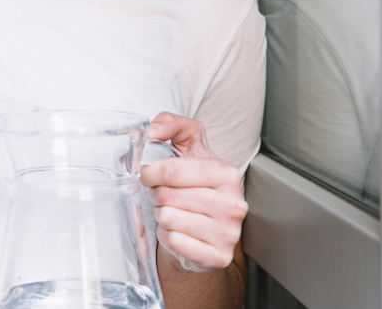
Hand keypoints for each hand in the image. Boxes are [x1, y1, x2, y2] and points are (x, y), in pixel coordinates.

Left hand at [140, 113, 247, 272]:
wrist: (207, 228)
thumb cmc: (196, 186)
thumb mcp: (188, 148)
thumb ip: (172, 125)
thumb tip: (153, 129)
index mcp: (226, 174)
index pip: (172, 170)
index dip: (151, 172)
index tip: (149, 175)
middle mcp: (233, 204)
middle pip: (167, 195)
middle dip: (157, 195)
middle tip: (166, 196)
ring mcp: (228, 233)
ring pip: (168, 219)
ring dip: (163, 216)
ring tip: (175, 212)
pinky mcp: (217, 257)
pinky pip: (174, 242)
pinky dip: (168, 237)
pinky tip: (180, 232)